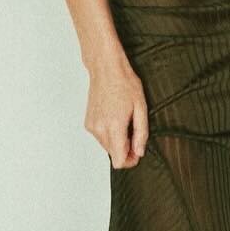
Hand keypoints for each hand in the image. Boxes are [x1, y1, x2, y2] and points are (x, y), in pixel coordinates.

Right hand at [84, 54, 149, 168]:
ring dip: (117, 141)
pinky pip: (100, 137)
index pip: (119, 160)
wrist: (106, 69)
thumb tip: (139, 152)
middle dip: (125, 150)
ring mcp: (92, 126)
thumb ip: (141, 133)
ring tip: (125, 122)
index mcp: (114, 126)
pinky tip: (115, 118)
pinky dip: (109, 133)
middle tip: (134, 133)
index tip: (137, 151)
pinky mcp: (88, 123)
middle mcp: (100, 129)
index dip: (130, 160)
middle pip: (113, 155)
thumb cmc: (124, 84)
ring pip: (106, 146)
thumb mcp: (141, 108)